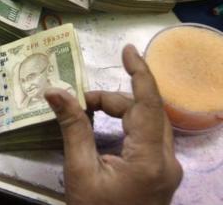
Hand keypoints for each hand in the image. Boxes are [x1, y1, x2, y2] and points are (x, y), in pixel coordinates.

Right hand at [44, 45, 181, 204]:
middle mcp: (166, 160)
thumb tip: (54, 92)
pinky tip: (105, 128)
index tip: (128, 50)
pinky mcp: (161, 172)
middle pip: (144, 111)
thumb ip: (72, 127)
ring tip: (86, 113)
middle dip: (112, 99)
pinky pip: (146, 137)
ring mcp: (167, 167)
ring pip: (146, 123)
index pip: (147, 104)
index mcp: (149, 160)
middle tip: (79, 101)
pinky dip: (125, 126)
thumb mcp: (80, 171)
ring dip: (118, 112)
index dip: (139, 73)